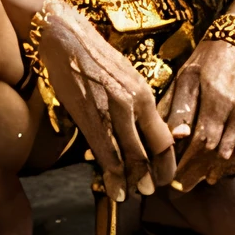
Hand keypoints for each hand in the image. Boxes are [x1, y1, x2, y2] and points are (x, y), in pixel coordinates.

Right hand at [34, 0, 175, 199]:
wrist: (67, 40)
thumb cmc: (98, 59)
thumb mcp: (128, 78)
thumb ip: (143, 106)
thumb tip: (166, 131)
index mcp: (144, 95)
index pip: (164, 138)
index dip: (167, 162)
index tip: (165, 175)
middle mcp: (132, 104)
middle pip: (148, 151)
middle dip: (150, 177)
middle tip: (150, 191)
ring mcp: (110, 111)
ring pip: (126, 156)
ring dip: (131, 180)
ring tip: (131, 194)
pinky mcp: (87, 116)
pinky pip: (103, 152)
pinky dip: (110, 174)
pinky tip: (113, 187)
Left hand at [164, 40, 234, 190]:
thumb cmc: (207, 57)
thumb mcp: (187, 76)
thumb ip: (180, 107)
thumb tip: (175, 138)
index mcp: (215, 99)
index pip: (201, 141)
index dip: (187, 163)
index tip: (174, 176)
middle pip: (217, 152)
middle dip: (198, 172)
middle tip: (183, 186)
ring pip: (233, 153)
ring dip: (216, 171)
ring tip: (201, 181)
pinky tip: (223, 170)